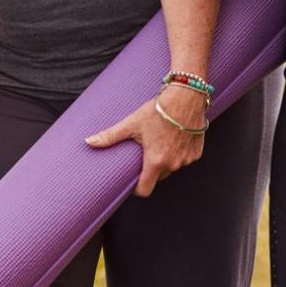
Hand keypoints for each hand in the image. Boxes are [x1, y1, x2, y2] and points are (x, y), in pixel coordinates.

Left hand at [84, 85, 207, 197]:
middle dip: (151, 169)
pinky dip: (179, 152)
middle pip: (158, 177)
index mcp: (156, 161)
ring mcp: (187, 159)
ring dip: (166, 160)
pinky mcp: (196, 152)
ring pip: (172, 167)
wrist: (186, 96)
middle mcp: (173, 164)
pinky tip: (174, 138)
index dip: (136, 189)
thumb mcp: (132, 123)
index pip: (145, 190)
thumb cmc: (159, 109)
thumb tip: (88, 142)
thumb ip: (110, 136)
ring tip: (160, 142)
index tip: (132, 181)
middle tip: (145, 152)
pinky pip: (185, 158)